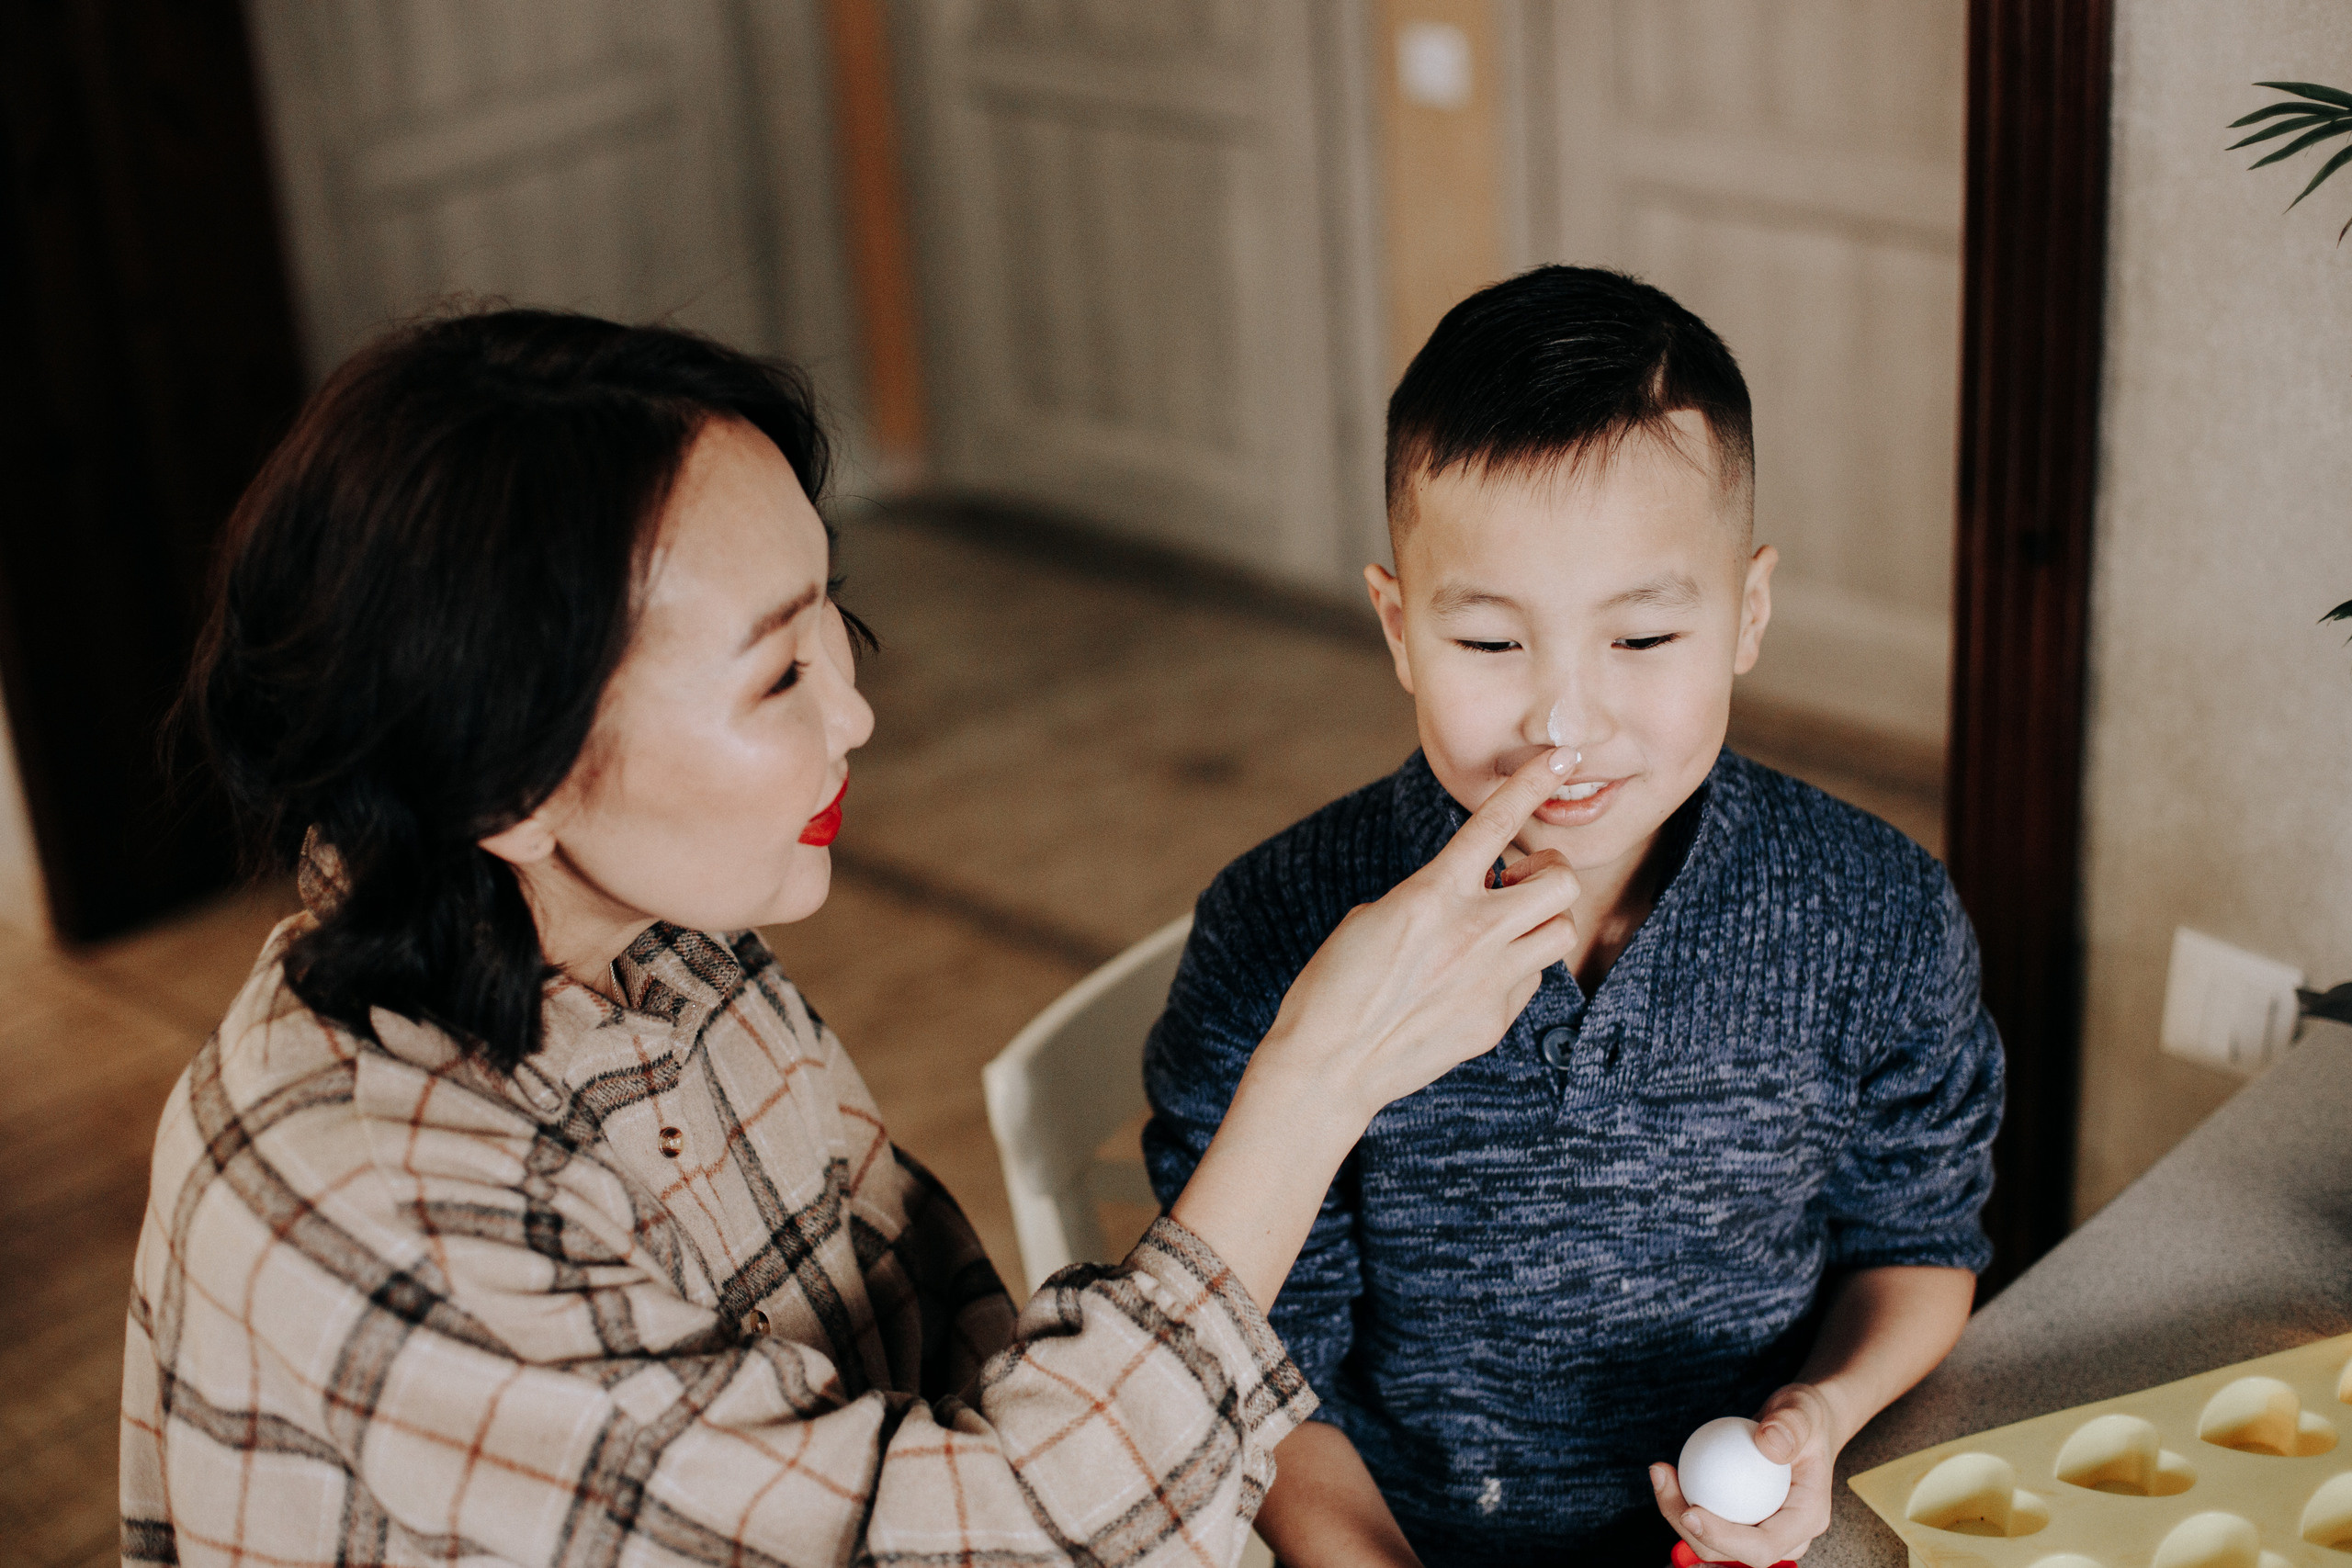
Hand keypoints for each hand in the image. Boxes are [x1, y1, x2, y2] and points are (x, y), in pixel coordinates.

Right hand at [1243, 745, 1581, 1130]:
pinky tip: (1478, 976)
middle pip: (1560, 882)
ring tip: (1503, 928)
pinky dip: (1516, 967)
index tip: (1561, 756)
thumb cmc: (1335, 986)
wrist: (1330, 1066)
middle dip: (1547, 873)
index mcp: (1432, 894)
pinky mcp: (1496, 1018)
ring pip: (1561, 931)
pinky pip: (1531, 979)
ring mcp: (1491, 979)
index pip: (1494, 822)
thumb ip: (1430, 897)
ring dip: (1540, 919)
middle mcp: (1472, 932)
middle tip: (1517, 880)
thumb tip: (1465, 897)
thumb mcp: (1374, 918)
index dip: (1532, 782)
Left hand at [1649, 1384, 1836, 1566]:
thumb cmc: (1805, 1416)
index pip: (1763, 1547)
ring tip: (1659, 1473)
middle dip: (1690, 1530)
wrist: (1802, 1425)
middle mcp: (1787, 1535)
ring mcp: (1764, 1530)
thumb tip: (1767, 1442)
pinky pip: (1709, 1520)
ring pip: (1714, 1543)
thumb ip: (1791, 1424)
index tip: (1689, 1511)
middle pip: (1732, 1554)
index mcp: (1807, 1519)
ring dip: (1678, 1514)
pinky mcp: (1743, 1520)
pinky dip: (1683, 1500)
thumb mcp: (1803, 1410)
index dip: (1724, 1539)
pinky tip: (1665, 1472)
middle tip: (1662, 1481)